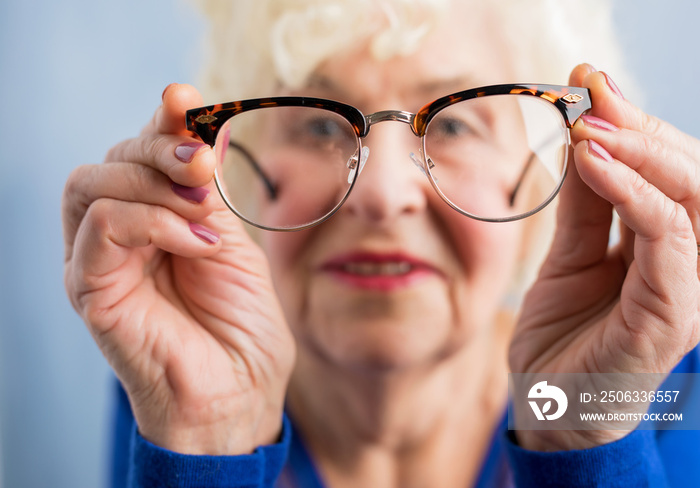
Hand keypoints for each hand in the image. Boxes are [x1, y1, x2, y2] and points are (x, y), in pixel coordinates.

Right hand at [62, 84, 294, 454]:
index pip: (143, 154)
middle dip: (161, 147)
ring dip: (154, 182)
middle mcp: (117, 235)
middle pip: (112, 159)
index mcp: (154, 220)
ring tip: (204, 213)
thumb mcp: (232, 241)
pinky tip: (197, 242)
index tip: (187, 101)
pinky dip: (153, 220)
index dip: (163, 123)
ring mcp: (97, 261)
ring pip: (93, 182)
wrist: (240, 391)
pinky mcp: (88, 287)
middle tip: (203, 163)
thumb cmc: (241, 326)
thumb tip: (195, 124)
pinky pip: (102, 224)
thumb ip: (206, 191)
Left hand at [509, 64, 699, 449]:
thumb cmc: (563, 338)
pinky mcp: (673, 314)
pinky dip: (635, 195)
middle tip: (593, 90)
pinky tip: (595, 163)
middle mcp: (686, 263)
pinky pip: (669, 240)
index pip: (667, 172)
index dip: (635, 123)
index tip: (590, 84)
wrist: (547, 407)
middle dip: (641, 125)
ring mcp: (686, 289)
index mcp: (664, 248)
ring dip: (641, 151)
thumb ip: (584, 205)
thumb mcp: (568, 257)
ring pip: (691, 199)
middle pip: (689, 175)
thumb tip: (585, 139)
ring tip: (591, 124)